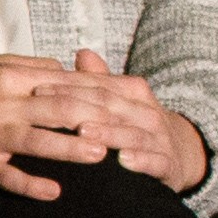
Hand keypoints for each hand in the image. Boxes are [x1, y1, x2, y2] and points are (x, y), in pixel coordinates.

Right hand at [0, 55, 126, 200]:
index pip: (66, 84)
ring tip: (102, 156)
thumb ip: (36, 68)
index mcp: (9, 77)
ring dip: (71, 149)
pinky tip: (55, 193)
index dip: (100, 95)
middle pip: (57, 109)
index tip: (129, 104)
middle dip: (96, 120)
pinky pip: (4, 176)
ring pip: (35, 142)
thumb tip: (75, 72)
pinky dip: (30, 185)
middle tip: (127, 131)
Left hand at [50, 50, 210, 193]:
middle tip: (52, 109)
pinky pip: (155, 162)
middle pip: (113, 107)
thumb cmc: (134, 126)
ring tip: (84, 131)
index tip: (38, 90)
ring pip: (132, 134)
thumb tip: (82, 53)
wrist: (179, 155)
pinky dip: (141, 161)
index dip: (69, 87)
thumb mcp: (118, 102)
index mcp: (135, 93)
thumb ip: (99, 81)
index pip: (99, 87)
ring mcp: (160, 139)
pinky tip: (123, 160)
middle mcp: (148, 113)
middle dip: (81, 108)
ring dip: (108, 133)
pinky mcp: (167, 164)